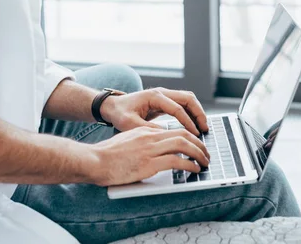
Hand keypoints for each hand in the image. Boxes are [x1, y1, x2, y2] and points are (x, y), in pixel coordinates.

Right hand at [90, 126, 210, 186]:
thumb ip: (142, 144)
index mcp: (145, 131)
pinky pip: (177, 161)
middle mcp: (150, 137)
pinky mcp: (149, 163)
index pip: (174, 130)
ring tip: (205, 162)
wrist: (93, 160)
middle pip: (183, 134)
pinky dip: (190, 165)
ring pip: (184, 145)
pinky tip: (194, 170)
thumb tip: (155, 153)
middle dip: (199, 144)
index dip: (190, 137)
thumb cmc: (105, 155)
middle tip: (206, 154)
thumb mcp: (127, 143)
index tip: (197, 145)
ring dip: (199, 154)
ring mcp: (150, 149)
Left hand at [101, 88, 208, 135]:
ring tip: (203, 128)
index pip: (177, 108)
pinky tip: (194, 126)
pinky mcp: (164, 101)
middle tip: (205, 129)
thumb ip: (147, 128)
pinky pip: (182, 104)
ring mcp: (164, 95)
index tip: (195, 134)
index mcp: (154, 96)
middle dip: (199, 113)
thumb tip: (165, 134)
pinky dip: (191, 113)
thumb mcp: (129, 123)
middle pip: (188, 98)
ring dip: (197, 112)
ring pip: (188, 99)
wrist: (112, 106)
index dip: (188, 121)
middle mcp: (161, 93)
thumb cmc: (119, 113)